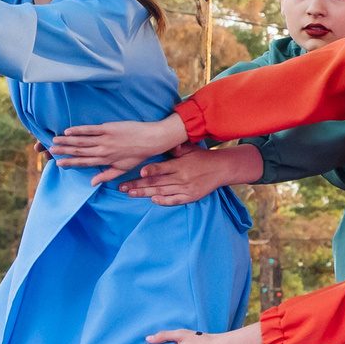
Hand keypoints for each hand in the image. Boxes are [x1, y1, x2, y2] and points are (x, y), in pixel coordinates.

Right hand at [51, 115, 190, 184]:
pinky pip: (90, 129)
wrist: (151, 140)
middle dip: (64, 151)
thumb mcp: (123, 169)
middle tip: (50, 151)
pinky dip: (79, 130)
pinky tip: (68, 130)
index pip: (84, 162)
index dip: (70, 163)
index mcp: (106, 161)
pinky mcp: (109, 128)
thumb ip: (106, 176)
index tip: (58, 163)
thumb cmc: (138, 155)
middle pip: (79, 151)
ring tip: (55, 140)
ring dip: (67, 140)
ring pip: (82, 141)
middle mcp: (103, 151)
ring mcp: (105, 139)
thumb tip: (92, 184)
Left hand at [119, 144, 260, 204]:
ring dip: (145, 193)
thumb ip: (176, 147)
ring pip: (161, 191)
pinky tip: (153, 200)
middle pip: (156, 182)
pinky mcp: (191, 196)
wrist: (221, 168)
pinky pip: (175, 200)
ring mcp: (185, 188)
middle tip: (122, 188)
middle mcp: (181, 177)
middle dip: (138, 185)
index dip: (150, 171)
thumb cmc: (202, 157)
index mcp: (179, 164)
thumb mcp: (189, 148)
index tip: (138, 173)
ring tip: (130, 194)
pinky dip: (164, 201)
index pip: (161, 168)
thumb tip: (168, 143)